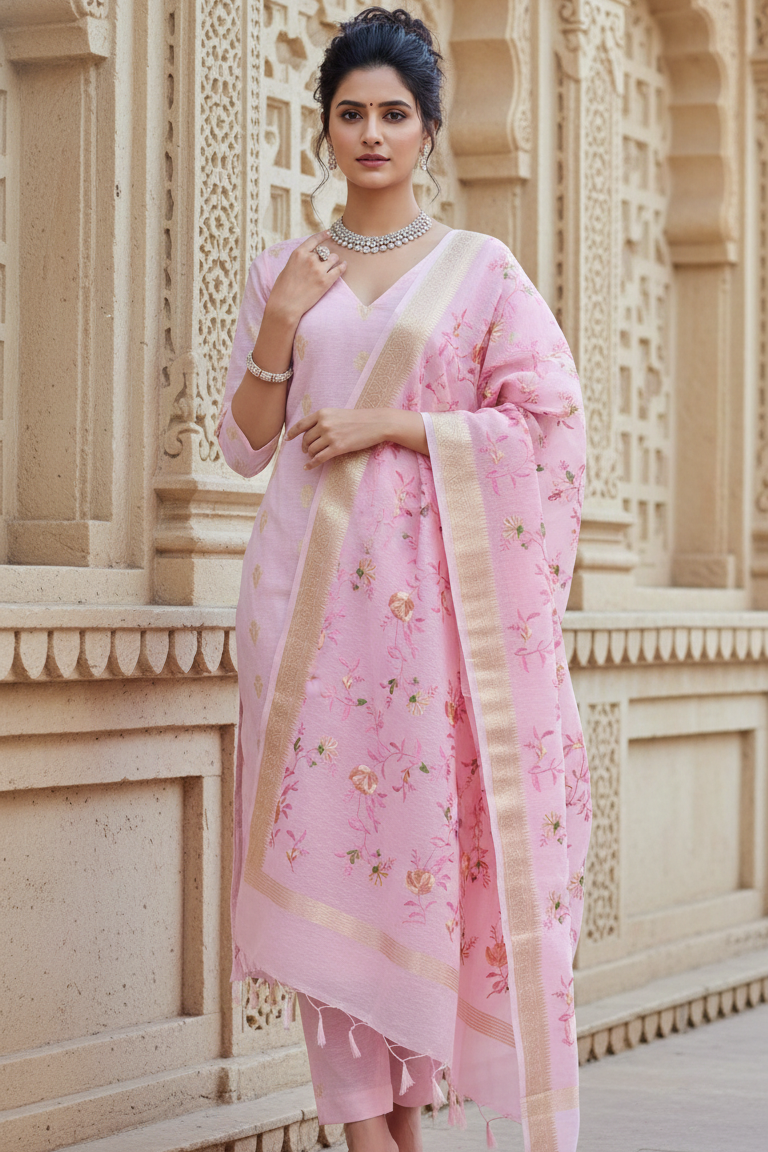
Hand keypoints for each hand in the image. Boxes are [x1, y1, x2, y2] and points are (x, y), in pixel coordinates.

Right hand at [267, 231, 345, 324]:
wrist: (285, 305)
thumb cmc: (283, 288)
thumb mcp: (288, 267)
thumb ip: (300, 259)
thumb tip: (310, 255)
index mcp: (298, 253)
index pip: (314, 240)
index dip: (323, 235)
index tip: (330, 233)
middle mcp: (310, 259)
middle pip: (324, 251)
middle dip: (325, 255)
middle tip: (325, 261)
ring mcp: (319, 270)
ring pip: (333, 258)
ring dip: (334, 260)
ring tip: (333, 264)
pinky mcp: (326, 281)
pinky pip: (339, 270)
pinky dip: (342, 267)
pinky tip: (344, 265)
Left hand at [285, 408, 427, 468]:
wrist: (376, 423)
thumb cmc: (359, 418)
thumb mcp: (338, 414)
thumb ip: (324, 420)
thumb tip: (312, 432)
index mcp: (323, 413)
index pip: (301, 424)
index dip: (293, 433)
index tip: (288, 439)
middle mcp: (324, 424)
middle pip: (306, 439)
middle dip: (305, 446)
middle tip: (306, 450)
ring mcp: (331, 436)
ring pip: (312, 449)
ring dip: (310, 455)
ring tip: (312, 457)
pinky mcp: (338, 448)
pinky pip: (319, 458)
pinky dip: (312, 464)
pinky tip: (308, 467)